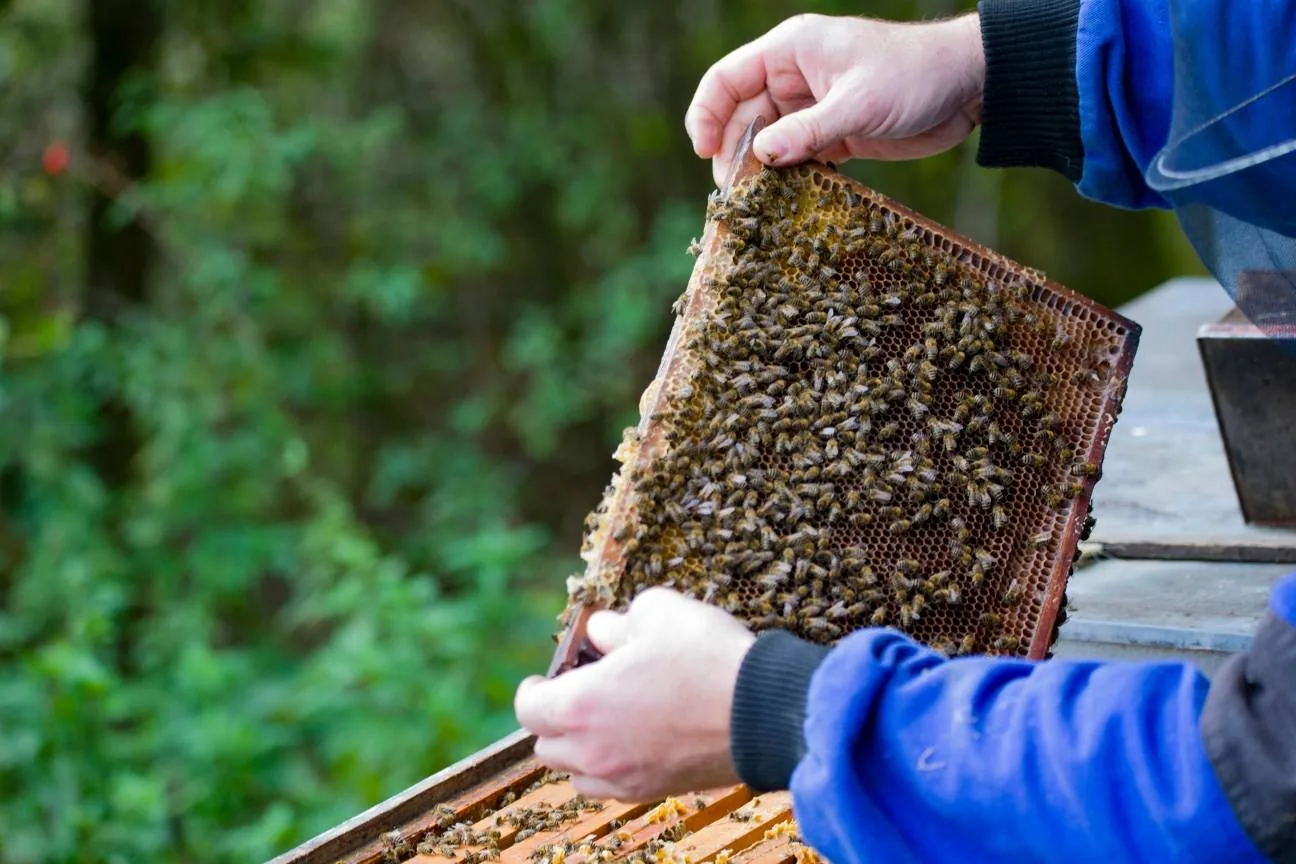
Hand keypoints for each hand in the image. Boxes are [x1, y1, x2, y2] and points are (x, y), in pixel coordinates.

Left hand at [514, 587, 756, 801]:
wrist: (762, 711)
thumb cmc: (705, 656)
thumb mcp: (657, 611)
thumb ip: (617, 622)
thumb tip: (603, 632)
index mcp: (580, 705)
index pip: (529, 709)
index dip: (533, 690)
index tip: (544, 679)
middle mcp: (593, 750)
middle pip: (548, 746)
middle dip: (556, 719)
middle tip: (581, 692)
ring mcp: (624, 777)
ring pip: (578, 774)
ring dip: (581, 749)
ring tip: (607, 720)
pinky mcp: (656, 790)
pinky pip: (614, 786)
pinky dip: (613, 767)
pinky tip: (638, 740)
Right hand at [685, 12, 984, 185]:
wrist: (967, 85)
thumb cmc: (913, 74)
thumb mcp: (858, 102)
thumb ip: (808, 131)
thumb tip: (760, 158)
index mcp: (790, 50)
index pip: (726, 80)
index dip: (707, 115)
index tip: (704, 154)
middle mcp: (793, 77)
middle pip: (742, 118)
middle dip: (734, 154)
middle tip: (734, 196)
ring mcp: (812, 107)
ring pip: (768, 143)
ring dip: (760, 173)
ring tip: (754, 205)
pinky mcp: (833, 134)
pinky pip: (796, 158)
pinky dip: (788, 179)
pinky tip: (783, 203)